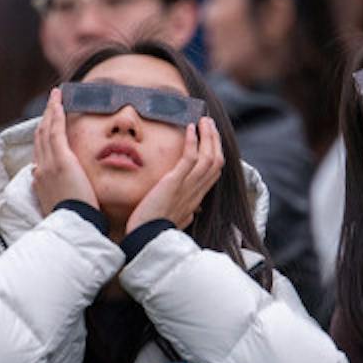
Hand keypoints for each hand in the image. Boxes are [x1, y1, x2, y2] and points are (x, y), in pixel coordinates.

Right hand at [31, 90, 97, 216]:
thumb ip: (57, 192)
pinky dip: (55, 113)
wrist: (75, 226)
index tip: (47, 126)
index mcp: (40, 182)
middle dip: (44, 119)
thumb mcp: (62, 206)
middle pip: (39, 138)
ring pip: (45, 130)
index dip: (42, 137)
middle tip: (51, 104)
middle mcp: (40, 170)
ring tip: (55, 96)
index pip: (39, 153)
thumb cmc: (74, 221)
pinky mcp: (61, 159)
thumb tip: (48, 182)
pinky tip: (59, 101)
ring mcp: (48, 163)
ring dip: (50, 111)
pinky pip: (55, 130)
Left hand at [127, 117, 224, 231]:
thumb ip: (186, 214)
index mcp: (196, 200)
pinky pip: (190, 158)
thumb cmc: (154, 232)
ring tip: (203, 120)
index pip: (214, 173)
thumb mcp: (177, 222)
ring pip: (208, 157)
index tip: (210, 140)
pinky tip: (190, 128)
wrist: (146, 241)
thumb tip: (192, 213)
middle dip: (215, 140)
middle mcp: (196, 193)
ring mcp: (187, 188)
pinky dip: (192, 141)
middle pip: (217, 162)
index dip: (215, 153)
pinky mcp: (174, 183)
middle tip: (209, 123)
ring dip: (208, 136)